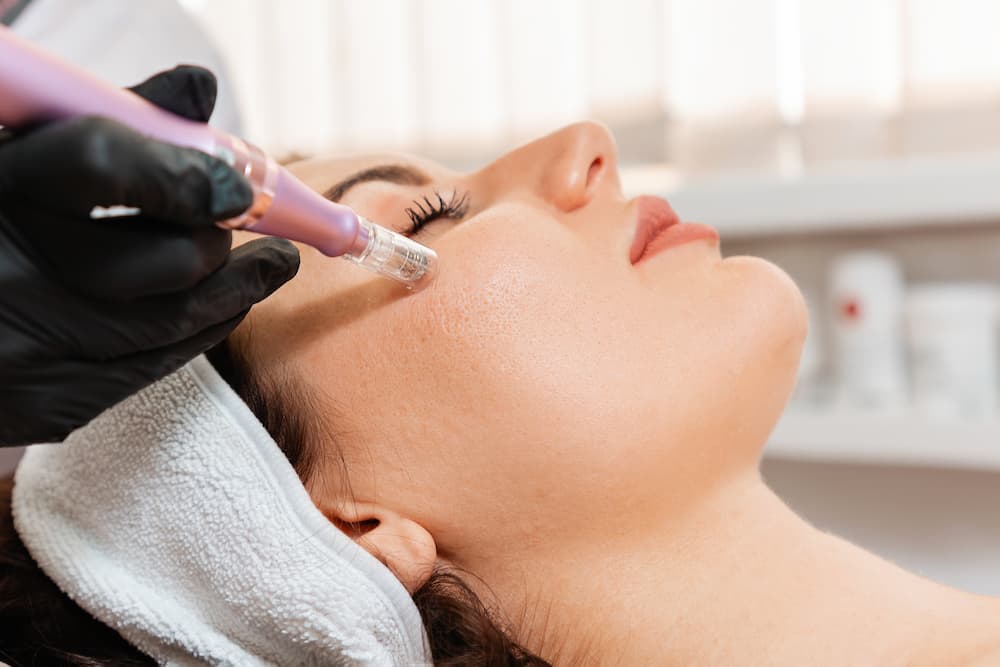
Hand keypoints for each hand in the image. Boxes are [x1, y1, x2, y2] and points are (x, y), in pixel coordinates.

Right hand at [0, 66, 299, 445]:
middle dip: (218, 245)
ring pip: (174, 322)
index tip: (236, 188)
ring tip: (268, 267)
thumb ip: (106, 126)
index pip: (103, 161)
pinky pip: (150, 369)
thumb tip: (200, 89)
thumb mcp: (16, 159)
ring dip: (235, 292)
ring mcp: (22, 349)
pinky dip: (196, 334)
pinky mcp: (43, 405)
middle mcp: (4, 270)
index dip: (186, 172)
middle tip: (239, 230)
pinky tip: (220, 309)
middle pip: (167, 262)